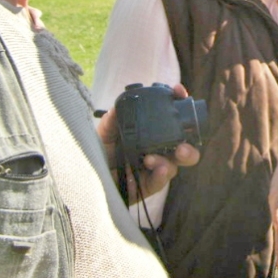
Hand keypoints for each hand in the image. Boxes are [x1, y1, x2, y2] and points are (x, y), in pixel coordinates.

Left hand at [96, 83, 199, 203]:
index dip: (178, 104)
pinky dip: (160, 175)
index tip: (178, 92)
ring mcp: (154, 168)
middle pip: (183, 146)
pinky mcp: (148, 186)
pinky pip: (160, 181)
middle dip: (189, 146)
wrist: (88, 179)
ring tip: (150, 159)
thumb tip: (117, 108)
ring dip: (169, 161)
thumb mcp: (103, 134)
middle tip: (182, 147)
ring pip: (175, 165)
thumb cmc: (99, 154)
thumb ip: (111, 121)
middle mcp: (157, 149)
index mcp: (150, 133)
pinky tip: (157, 170)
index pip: (171, 118)